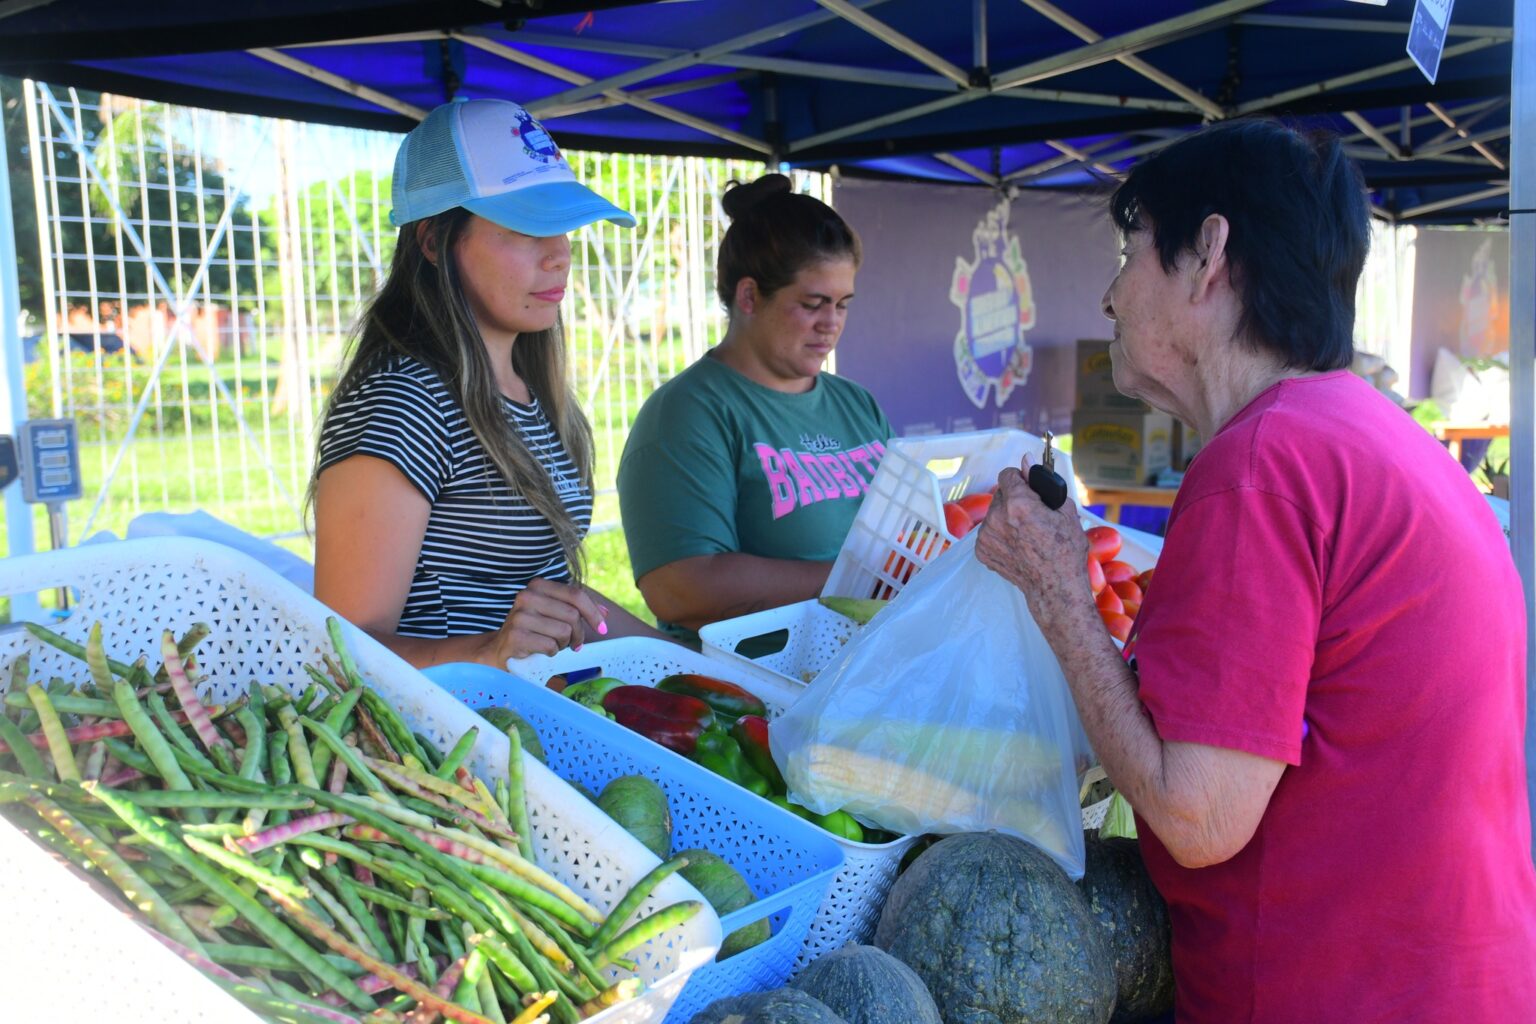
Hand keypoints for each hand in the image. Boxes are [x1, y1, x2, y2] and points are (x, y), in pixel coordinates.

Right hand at [482, 578, 606, 663]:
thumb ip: (578, 609)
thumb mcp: (554, 613)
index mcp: (539, 585)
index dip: (593, 612)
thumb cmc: (533, 629)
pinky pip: (550, 646)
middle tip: (573, 643)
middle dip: (578, 634)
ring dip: (563, 644)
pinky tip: (541, 650)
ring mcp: (520, 615)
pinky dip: (551, 652)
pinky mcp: (516, 635)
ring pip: (563, 631)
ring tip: (553, 644)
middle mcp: (527, 596)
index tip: (603, 629)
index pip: (576, 594)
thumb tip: (605, 613)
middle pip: (572, 615)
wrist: (500, 647)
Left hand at [974, 460, 1091, 632]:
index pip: (1008, 474)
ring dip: (1006, 517)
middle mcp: (996, 517)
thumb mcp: (1065, 511)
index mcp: (1018, 503)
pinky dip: (1000, 534)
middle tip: (1032, 515)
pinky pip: (989, 531)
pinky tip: (1017, 545)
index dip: (1020, 479)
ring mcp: (986, 535)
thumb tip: (1026, 460)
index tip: (1028, 488)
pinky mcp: (981, 550)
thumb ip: (1041, 482)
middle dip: (1014, 499)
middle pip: (1001, 494)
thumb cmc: (1066, 551)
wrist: (1055, 587)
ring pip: (994, 513)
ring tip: (1026, 533)